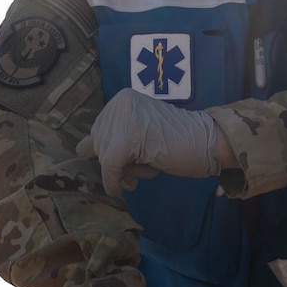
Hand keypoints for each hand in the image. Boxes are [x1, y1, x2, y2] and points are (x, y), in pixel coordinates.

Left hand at [77, 88, 219, 196]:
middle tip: (138, 166)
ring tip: (148, 163)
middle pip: (98, 144)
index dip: (109, 152)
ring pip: (104, 157)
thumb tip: (80, 151)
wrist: (207, 142)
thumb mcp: (140, 131)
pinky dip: (113, 181)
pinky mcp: (128, 139)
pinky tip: (121, 188)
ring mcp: (124, 119)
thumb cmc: (176, 141)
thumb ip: (113, 136)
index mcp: (121, 99)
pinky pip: (109, 167)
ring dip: (122, 171)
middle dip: (115, 162)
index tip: (126, 162)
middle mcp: (120, 104)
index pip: (98, 131)